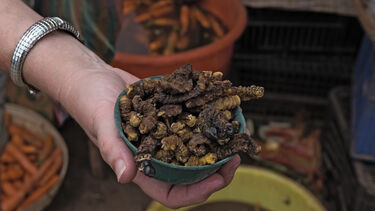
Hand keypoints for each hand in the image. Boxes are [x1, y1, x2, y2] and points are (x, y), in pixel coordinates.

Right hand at [59, 65, 240, 207]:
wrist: (93, 77)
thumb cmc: (90, 103)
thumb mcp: (101, 124)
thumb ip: (113, 150)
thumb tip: (124, 178)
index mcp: (141, 166)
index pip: (172, 193)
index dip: (197, 192)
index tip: (218, 177)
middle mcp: (157, 154)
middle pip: (192, 174)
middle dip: (218, 169)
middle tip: (237, 153)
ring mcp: (165, 135)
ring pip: (197, 149)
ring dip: (218, 145)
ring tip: (238, 133)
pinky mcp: (170, 116)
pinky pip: (193, 124)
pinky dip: (209, 121)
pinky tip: (223, 110)